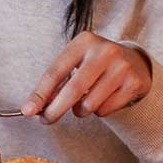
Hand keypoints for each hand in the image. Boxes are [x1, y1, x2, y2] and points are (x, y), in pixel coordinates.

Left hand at [22, 31, 151, 123]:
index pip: (55, 72)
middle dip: (55, 109)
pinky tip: (104, 99)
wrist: (135, 61)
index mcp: (83, 42)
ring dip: (79, 111)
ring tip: (83, 102)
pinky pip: (106, 110)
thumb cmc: (95, 64)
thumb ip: (56, 83)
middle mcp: (104, 51)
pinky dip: (98, 111)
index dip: (40, 94)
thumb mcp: (75, 64)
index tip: (28, 110)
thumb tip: (33, 107)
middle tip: (46, 120)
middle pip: (73, 89)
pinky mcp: (135, 82)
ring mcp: (122, 66)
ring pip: (89, 103)